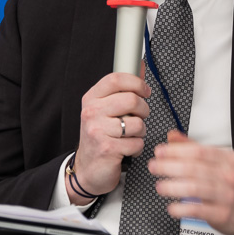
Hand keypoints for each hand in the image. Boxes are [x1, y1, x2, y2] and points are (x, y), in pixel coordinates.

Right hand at [71, 67, 150, 202]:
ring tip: (130, 135)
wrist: (88, 169)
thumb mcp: (104, 109)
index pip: (116, 79)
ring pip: (137, 123)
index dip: (136, 83)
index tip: (144, 91)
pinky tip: (126, 148)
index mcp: (91, 99)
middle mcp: (92, 113)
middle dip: (143, 110)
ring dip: (141, 132)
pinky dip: (137, 147)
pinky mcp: (107, 149)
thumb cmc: (100, 137)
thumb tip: (138, 65)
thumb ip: (121, 90)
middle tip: (138, 117)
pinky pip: (137, 143)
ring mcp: (98, 131)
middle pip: (131, 100)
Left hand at [150, 131, 233, 234]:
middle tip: (154, 167)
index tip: (160, 152)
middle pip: (194, 168)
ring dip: (173, 187)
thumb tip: (173, 137)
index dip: (176, 151)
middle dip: (169, 167)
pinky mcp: (223, 214)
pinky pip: (198, 210)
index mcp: (228, 159)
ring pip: (195, 188)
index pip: (199, 151)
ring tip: (160, 186)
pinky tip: (172, 207)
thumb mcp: (221, 162)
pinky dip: (182, 208)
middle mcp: (229, 176)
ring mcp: (227, 195)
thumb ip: (195, 149)